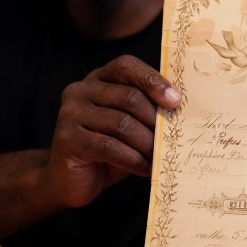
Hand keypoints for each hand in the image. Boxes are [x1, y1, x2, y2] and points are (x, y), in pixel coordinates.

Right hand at [48, 54, 181, 207]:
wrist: (71, 180)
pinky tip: (145, 169)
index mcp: (97, 79)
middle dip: (155, 120)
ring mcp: (70, 113)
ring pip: (121, 124)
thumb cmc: (107, 151)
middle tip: (172, 139)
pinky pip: (109, 147)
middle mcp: (80, 90)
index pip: (126, 66)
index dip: (152, 80)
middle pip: (129, 97)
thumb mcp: (129, 125)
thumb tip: (179, 108)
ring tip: (160, 157)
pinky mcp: (67, 139)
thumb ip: (146, 111)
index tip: (176, 101)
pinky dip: (133, 159)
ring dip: (147, 143)